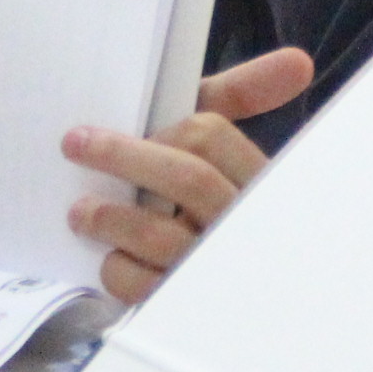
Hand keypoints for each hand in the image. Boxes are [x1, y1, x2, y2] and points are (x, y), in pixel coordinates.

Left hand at [61, 47, 313, 304]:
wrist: (212, 301)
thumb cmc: (203, 205)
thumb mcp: (218, 155)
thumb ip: (238, 101)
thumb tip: (298, 62)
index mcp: (255, 182)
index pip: (213, 137)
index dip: (167, 128)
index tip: (129, 124)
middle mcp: (242, 226)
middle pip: (186, 178)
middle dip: (123, 156)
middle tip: (75, 144)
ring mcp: (214, 272)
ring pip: (159, 234)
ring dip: (108, 217)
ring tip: (79, 211)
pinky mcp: (183, 309)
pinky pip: (139, 283)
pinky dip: (115, 268)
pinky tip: (112, 260)